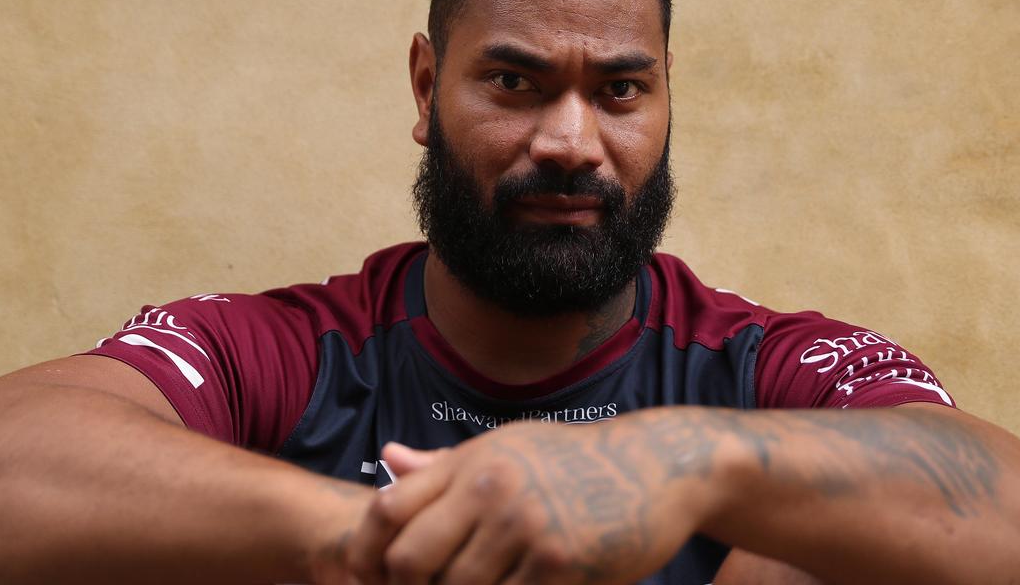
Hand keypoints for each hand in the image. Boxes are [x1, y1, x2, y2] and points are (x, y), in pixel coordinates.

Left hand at [345, 414, 721, 584]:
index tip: (368, 577)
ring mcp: (524, 527)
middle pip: (410, 560)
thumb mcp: (509, 447)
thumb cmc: (574, 461)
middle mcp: (491, 490)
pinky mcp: (558, 563)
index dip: (367, 551)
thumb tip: (389, 458)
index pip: (388, 507)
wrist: (653, 470)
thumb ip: (446, 465)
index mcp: (472, 463)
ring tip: (485, 582)